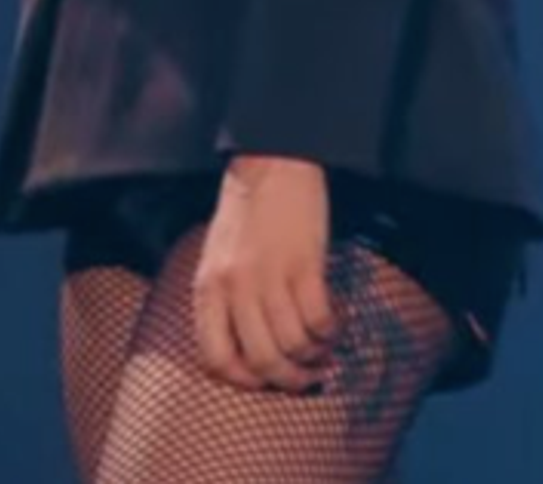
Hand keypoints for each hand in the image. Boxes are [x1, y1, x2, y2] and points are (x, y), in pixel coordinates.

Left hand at [193, 156, 340, 391]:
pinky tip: (334, 324)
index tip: (264, 381)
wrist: (270, 162)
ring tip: (323, 348)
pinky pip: (319, 320)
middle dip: (289, 379)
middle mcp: (234, 285)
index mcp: (207, 286)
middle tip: (307, 376)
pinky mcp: (304, 263)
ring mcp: (269, 275)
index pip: (215, 357)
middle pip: (262, 361)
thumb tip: (243, 354)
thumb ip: (223, 300)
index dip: (243, 380)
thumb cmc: (246, 214)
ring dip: (315, 356)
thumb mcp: (218, 257)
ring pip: (294, 345)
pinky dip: (331, 332)